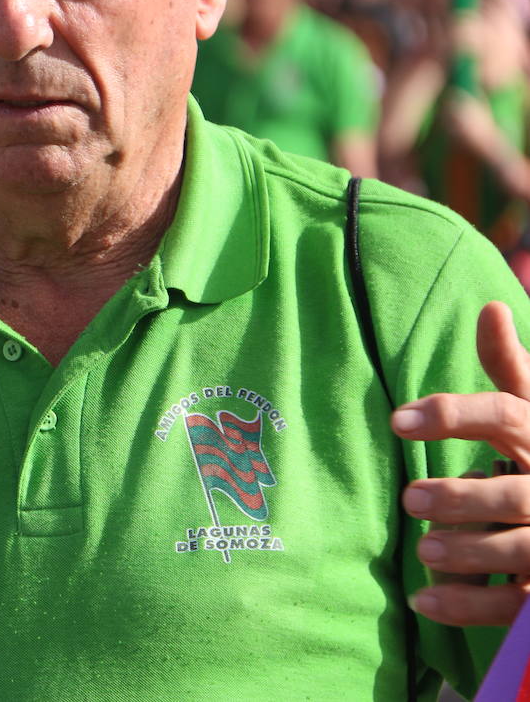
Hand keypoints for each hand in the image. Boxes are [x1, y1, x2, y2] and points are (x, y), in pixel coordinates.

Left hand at [392, 300, 529, 625]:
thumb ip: (511, 371)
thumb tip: (489, 307)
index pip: (507, 415)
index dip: (453, 414)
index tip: (397, 419)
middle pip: (516, 495)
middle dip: (464, 498)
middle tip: (410, 500)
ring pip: (522, 553)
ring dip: (470, 554)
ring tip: (423, 550)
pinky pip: (515, 607)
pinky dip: (468, 608)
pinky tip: (421, 601)